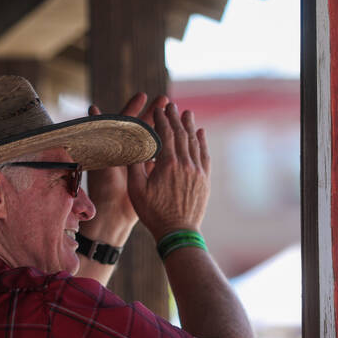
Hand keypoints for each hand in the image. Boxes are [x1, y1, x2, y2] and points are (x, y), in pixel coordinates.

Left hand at [81, 93, 169, 234]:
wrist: (112, 216)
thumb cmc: (104, 187)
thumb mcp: (104, 156)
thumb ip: (102, 132)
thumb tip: (93, 106)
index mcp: (114, 147)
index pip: (125, 122)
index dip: (133, 108)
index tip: (142, 95)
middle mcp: (126, 153)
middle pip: (142, 128)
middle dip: (154, 114)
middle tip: (166, 99)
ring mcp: (138, 164)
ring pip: (154, 142)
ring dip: (166, 129)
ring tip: (179, 116)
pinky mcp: (148, 176)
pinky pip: (160, 159)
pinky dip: (170, 150)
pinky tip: (184, 141)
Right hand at [127, 102, 210, 239]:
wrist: (178, 232)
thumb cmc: (153, 213)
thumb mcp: (136, 190)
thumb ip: (135, 166)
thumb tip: (133, 145)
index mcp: (168, 164)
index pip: (166, 133)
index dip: (161, 119)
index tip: (158, 108)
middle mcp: (186, 164)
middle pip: (181, 134)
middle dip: (175, 117)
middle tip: (171, 105)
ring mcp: (198, 171)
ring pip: (195, 142)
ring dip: (190, 125)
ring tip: (186, 113)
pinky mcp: (205, 179)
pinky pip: (204, 155)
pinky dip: (202, 142)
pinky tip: (200, 133)